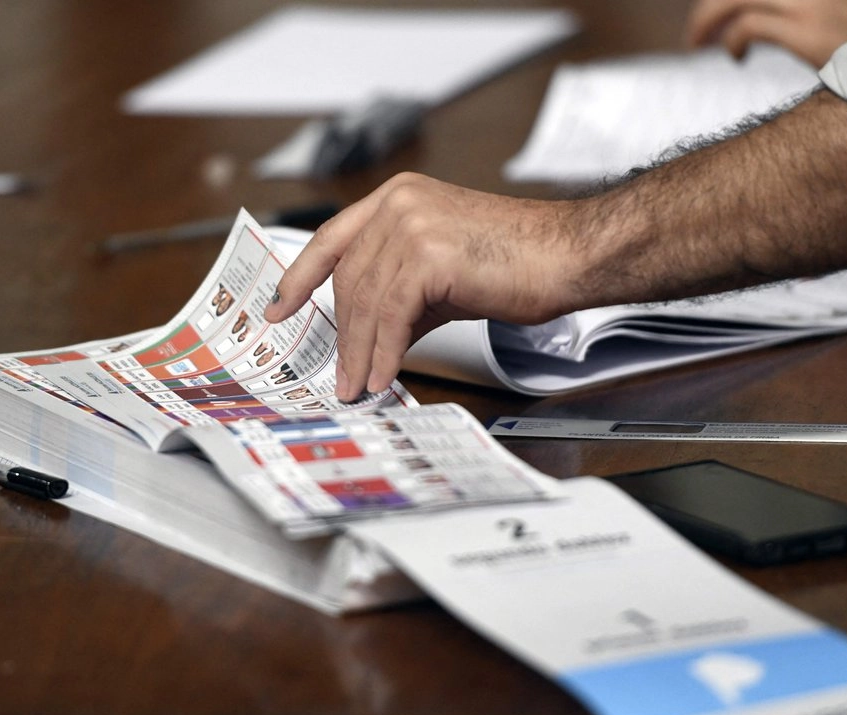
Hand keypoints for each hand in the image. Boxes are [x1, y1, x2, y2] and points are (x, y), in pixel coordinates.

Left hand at [263, 173, 581, 400]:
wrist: (567, 256)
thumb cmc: (518, 261)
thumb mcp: (442, 274)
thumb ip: (399, 295)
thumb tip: (369, 337)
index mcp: (398, 198)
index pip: (331, 240)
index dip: (299, 278)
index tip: (279, 308)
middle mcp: (399, 203)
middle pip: (348, 280)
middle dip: (342, 336)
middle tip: (342, 375)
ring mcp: (412, 224)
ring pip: (365, 303)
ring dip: (360, 353)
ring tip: (360, 385)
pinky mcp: (428, 255)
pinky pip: (390, 316)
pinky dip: (382, 353)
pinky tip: (383, 375)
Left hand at [685, 0, 846, 67]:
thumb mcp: (842, 3)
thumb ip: (810, 3)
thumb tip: (781, 13)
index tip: (720, 11)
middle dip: (710, 6)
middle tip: (697, 32)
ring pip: (734, 0)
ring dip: (709, 21)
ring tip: (701, 43)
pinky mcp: (804, 28)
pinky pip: (747, 28)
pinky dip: (733, 42)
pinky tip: (736, 57)